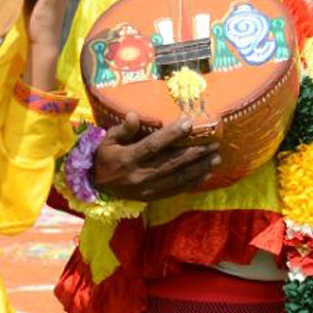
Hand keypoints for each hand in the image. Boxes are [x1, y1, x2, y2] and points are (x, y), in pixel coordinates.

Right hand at [92, 113, 219, 200]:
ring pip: (178, 177)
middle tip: (214, 142)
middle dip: (195, 152)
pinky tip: (206, 174)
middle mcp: (140, 174)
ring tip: (216, 157)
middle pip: (172, 162)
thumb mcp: (106, 141)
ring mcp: (148, 188)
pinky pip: (176, 190)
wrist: (96, 188)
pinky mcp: (153, 197)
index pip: (153, 145)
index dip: (171, 135)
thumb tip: (134, 115)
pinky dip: (192, 182)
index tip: (188, 123)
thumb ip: (122, 129)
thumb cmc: (103, 158)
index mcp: (128, 158)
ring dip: (199, 168)